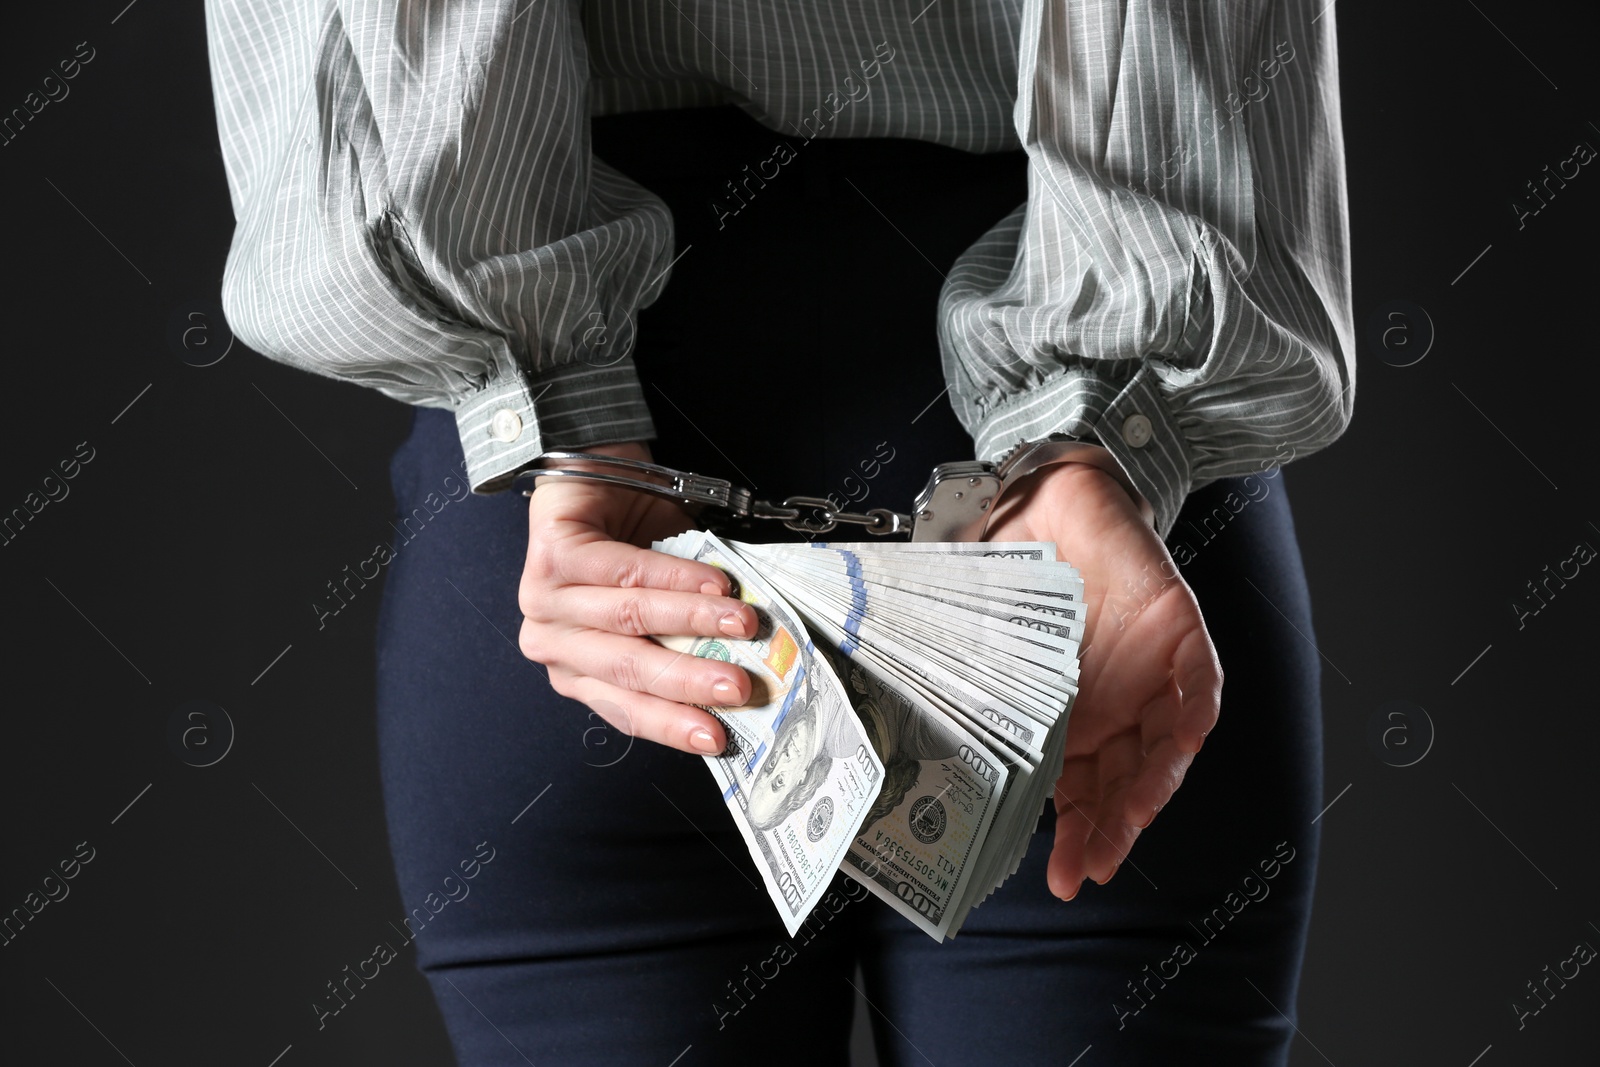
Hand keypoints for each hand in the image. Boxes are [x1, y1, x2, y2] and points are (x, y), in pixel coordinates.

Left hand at [517, 442, 758, 754]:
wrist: (598, 467)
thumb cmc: (636, 538)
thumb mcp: (667, 602)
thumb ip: (692, 637)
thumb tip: (751, 669)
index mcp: (578, 668)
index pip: (625, 707)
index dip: (673, 724)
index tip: (719, 737)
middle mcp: (553, 641)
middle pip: (627, 668)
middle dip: (689, 682)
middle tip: (740, 687)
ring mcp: (543, 600)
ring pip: (630, 619)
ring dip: (695, 622)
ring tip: (743, 624)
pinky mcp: (549, 555)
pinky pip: (625, 572)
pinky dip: (677, 578)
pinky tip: (715, 583)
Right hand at [982, 462, 1222, 899]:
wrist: (1054, 502)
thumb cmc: (1014, 574)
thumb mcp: (982, 641)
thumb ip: (962, 682)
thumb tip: (898, 724)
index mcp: (1072, 722)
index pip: (1081, 793)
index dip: (1076, 837)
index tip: (1061, 878)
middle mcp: (1117, 711)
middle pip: (1124, 785)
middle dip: (1110, 829)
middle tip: (1089, 867)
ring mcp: (1152, 677)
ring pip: (1165, 749)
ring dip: (1151, 789)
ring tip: (1129, 821)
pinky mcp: (1181, 636)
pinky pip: (1200, 687)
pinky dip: (1193, 717)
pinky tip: (1179, 746)